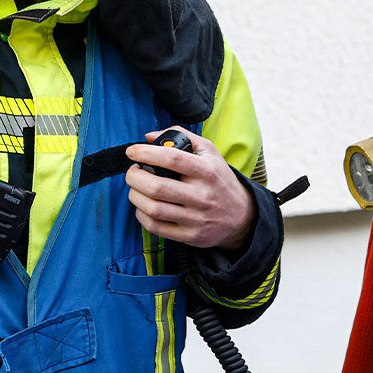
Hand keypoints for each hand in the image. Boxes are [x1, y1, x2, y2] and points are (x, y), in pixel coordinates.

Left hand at [124, 128, 256, 251]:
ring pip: (153, 209)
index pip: (173, 159)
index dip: (146, 153)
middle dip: (135, 177)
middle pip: (157, 187)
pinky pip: (156, 227)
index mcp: (207, 171)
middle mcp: (202, 195)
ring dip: (135, 196)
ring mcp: (196, 218)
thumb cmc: (219, 179)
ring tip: (136, 188)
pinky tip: (143, 206)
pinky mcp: (190, 235)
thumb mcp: (210, 152)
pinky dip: (142, 215)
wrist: (241, 215)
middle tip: (132, 171)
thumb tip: (149, 137)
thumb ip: (182, 137)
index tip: (132, 151)